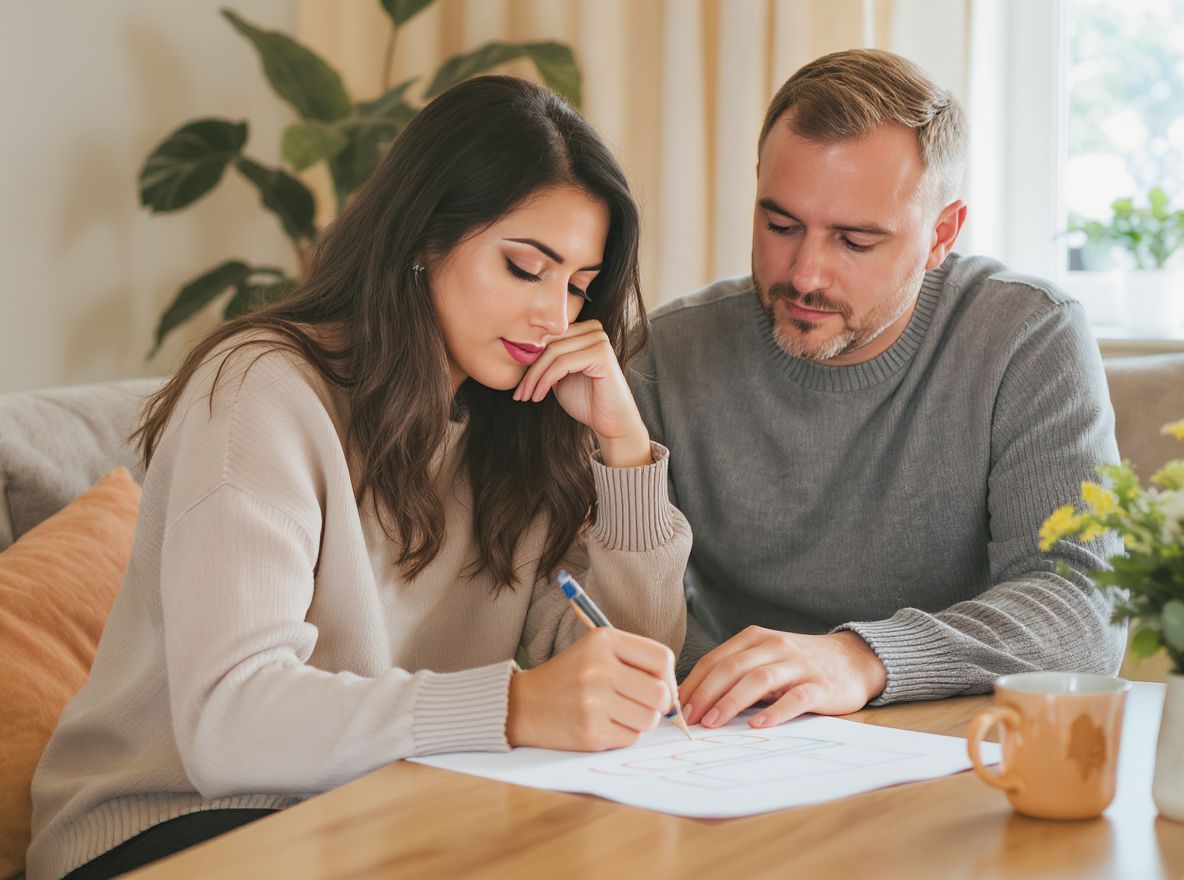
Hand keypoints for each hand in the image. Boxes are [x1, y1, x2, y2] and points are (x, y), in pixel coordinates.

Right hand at [506, 628, 676, 750]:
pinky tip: (603, 725)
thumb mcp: (596, 651)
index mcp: (603, 640)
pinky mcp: (590, 732)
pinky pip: (630, 739)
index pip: (662, 658)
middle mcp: (599, 668)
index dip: (669, 677)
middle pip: (660, 693)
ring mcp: (593, 702)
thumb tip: (675, 693)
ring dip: (640, 721)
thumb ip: (635, 661)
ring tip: (619, 714)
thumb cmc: (568, 678)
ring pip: (649, 719)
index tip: (661, 686)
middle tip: (642, 705)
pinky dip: (623, 736)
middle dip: (659, 705)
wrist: (523, 704)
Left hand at [512, 320, 650, 466]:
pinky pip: (562, 363)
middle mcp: (593, 329)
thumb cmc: (586, 401)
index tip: (518, 385)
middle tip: (519, 393)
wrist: (610, 423)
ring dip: (534, 378)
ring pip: (552, 352)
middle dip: (529, 369)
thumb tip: (518, 350)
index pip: (547, 335)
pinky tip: (538, 397)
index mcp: (583, 329)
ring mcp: (599, 339)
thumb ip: (546, 359)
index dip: (528, 358)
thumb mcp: (559, 375)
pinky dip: (545, 381)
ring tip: (526, 397)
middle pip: (548, 341)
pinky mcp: (601, 353)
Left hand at [678, 627, 886, 729]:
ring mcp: (798, 665)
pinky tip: (758, 725)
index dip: (693, 683)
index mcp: (755, 638)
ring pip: (758, 679)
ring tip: (713, 722)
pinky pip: (795, 697)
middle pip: (732, 667)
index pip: (716, 659)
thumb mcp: (766, 660)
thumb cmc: (799, 665)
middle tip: (688, 718)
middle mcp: (774, 646)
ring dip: (731, 701)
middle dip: (705, 693)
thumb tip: (695, 702)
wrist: (854, 659)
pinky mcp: (821, 685)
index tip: (674, 706)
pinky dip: (775, 711)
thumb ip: (737, 674)